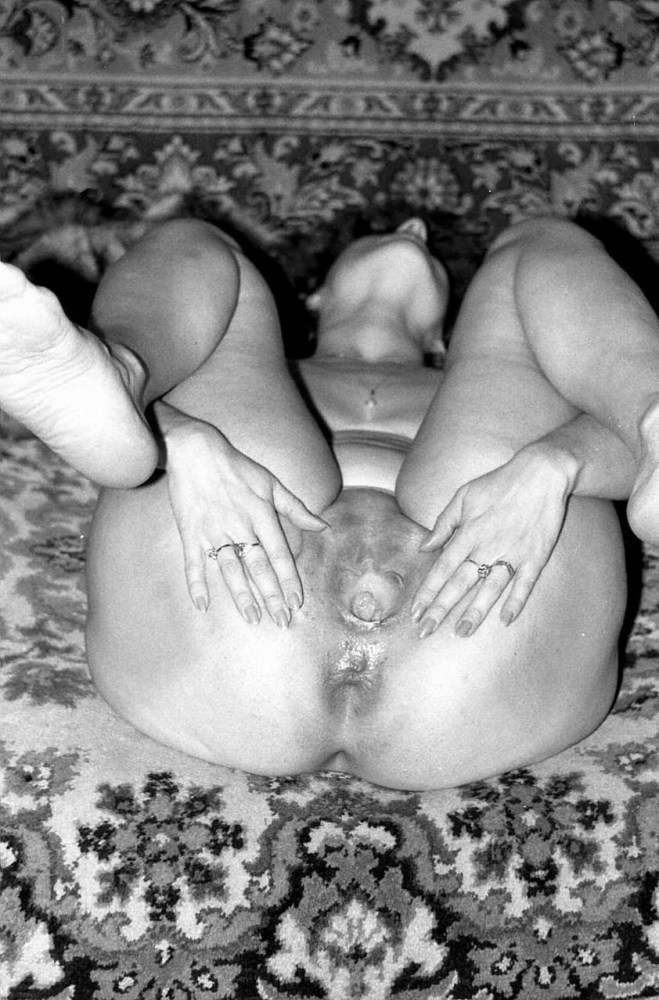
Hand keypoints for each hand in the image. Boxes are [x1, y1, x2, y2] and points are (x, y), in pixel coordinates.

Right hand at [157, 403, 326, 624]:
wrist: (195, 450)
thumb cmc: (237, 467)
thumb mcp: (271, 483)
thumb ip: (296, 508)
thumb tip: (323, 526)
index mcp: (261, 514)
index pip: (279, 554)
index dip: (288, 579)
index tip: (296, 601)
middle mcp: (239, 525)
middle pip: (258, 567)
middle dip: (271, 596)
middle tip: (280, 621)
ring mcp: (214, 531)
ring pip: (230, 569)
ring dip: (241, 595)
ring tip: (252, 617)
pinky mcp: (191, 532)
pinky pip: (193, 563)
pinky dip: (196, 584)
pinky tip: (202, 605)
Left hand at [411, 445, 573, 637]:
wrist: (542, 474)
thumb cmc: (499, 483)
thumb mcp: (463, 496)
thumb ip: (443, 523)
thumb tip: (424, 546)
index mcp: (468, 533)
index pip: (442, 569)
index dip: (428, 592)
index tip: (415, 612)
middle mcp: (487, 546)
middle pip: (460, 584)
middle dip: (441, 609)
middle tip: (426, 631)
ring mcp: (513, 553)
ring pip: (490, 588)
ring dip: (475, 612)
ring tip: (461, 632)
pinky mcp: (535, 557)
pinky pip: (524, 584)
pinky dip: (516, 602)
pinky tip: (505, 620)